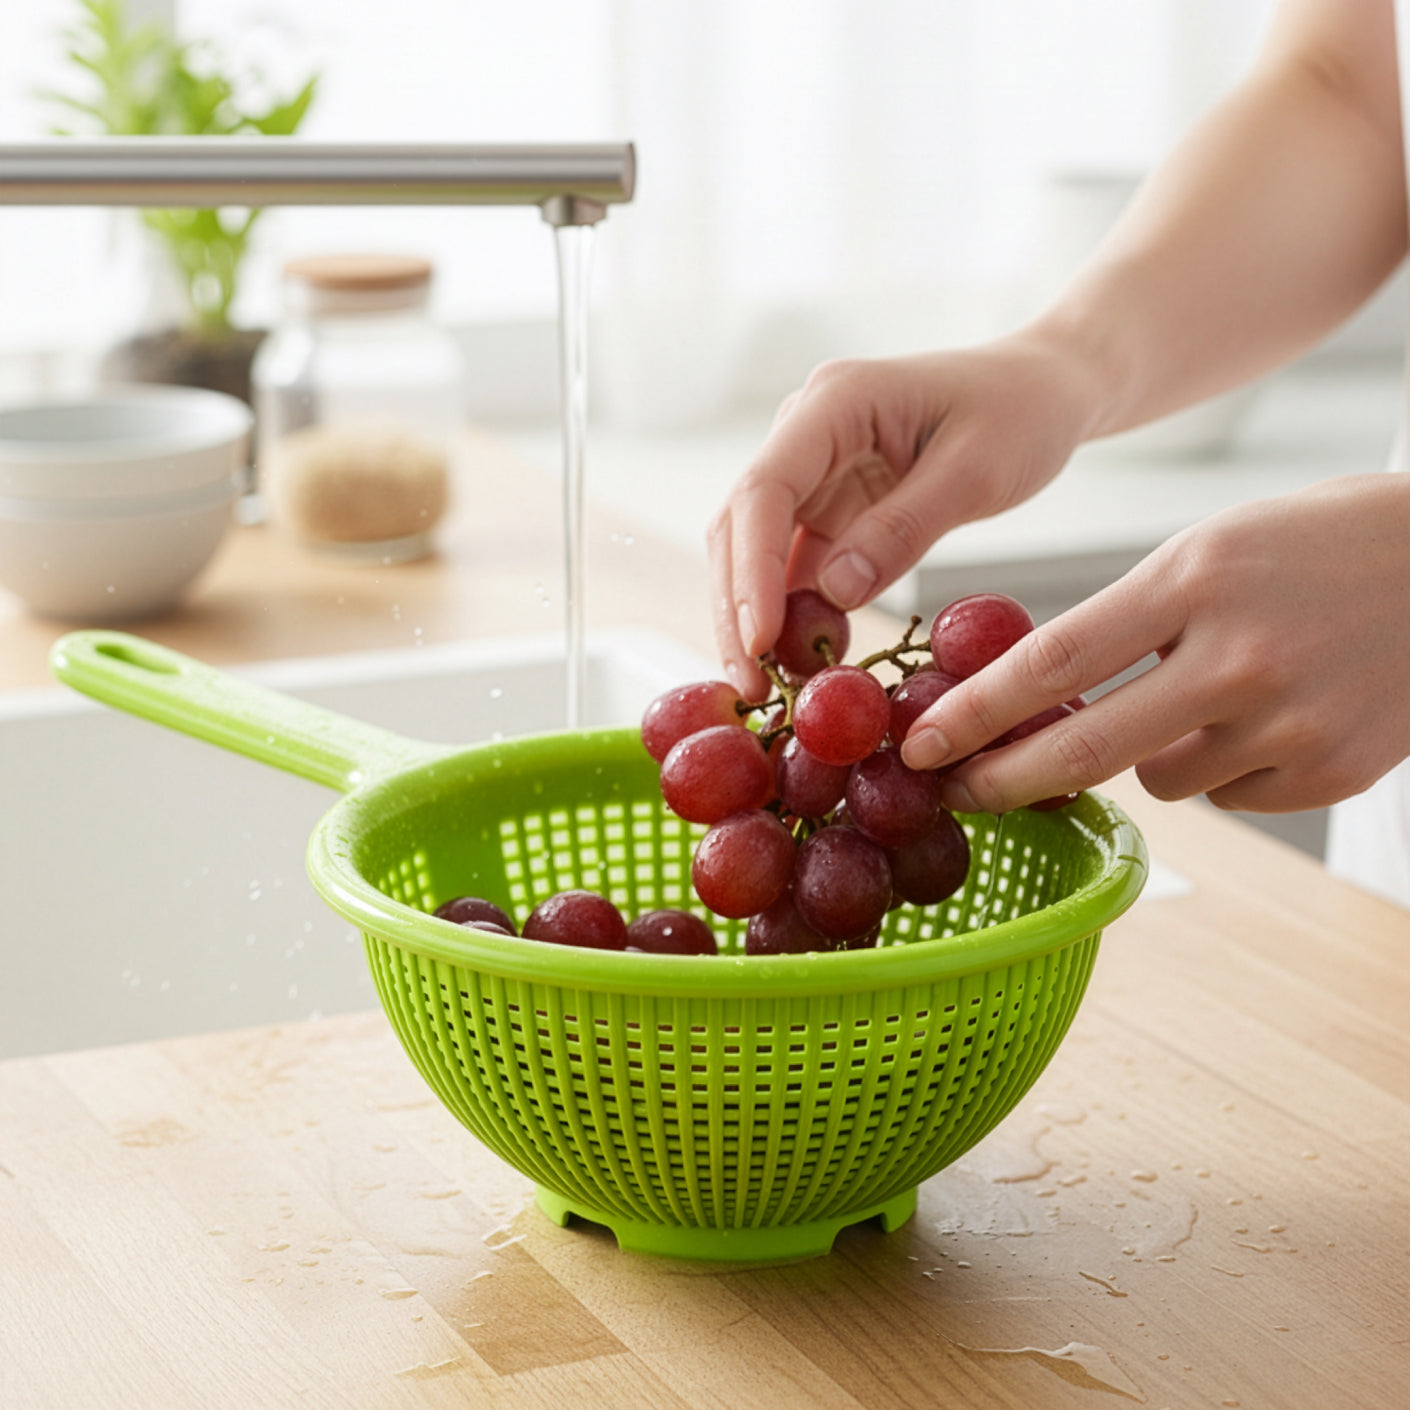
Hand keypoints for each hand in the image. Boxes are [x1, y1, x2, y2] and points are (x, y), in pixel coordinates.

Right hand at [707, 332, 1105, 698]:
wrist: (1040, 389)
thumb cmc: (1019, 413)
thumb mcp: (977, 470)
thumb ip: (905, 527)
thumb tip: (834, 594)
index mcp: (834, 403)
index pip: (766, 489)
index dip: (753, 568)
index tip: (761, 640)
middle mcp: (804, 434)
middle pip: (741, 525)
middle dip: (738, 609)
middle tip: (753, 687)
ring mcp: (811, 474)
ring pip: (754, 552)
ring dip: (752, 619)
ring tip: (765, 689)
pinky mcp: (826, 509)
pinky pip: (791, 567)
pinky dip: (788, 616)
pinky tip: (795, 666)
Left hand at [900, 473, 1409, 813]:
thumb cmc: (1316, 544)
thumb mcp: (1210, 548)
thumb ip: (1130, 620)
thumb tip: (1039, 696)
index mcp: (1194, 580)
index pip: (1055, 661)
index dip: (975, 712)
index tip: (919, 741)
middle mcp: (1238, 656)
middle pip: (1087, 747)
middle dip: (1006, 780)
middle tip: (957, 792)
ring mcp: (1291, 723)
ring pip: (1159, 779)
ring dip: (1147, 753)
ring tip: (1204, 695)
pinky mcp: (1332, 772)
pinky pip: (1228, 795)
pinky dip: (1224, 768)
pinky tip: (1268, 717)